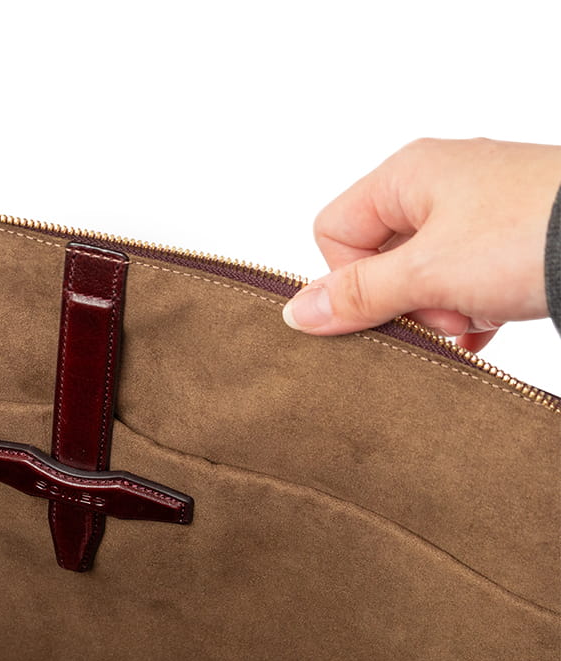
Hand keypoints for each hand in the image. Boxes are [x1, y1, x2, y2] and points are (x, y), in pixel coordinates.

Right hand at [281, 137, 560, 352]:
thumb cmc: (526, 236)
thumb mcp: (424, 273)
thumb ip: (355, 296)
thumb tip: (294, 315)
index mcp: (406, 174)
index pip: (333, 233)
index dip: (349, 278)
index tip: (387, 302)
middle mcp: (437, 185)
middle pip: (377, 261)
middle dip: (402, 302)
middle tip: (439, 314)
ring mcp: (475, 212)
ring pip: (419, 279)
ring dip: (438, 312)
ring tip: (474, 317)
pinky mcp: (506, 240)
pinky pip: (459, 284)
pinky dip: (468, 312)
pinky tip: (488, 325)